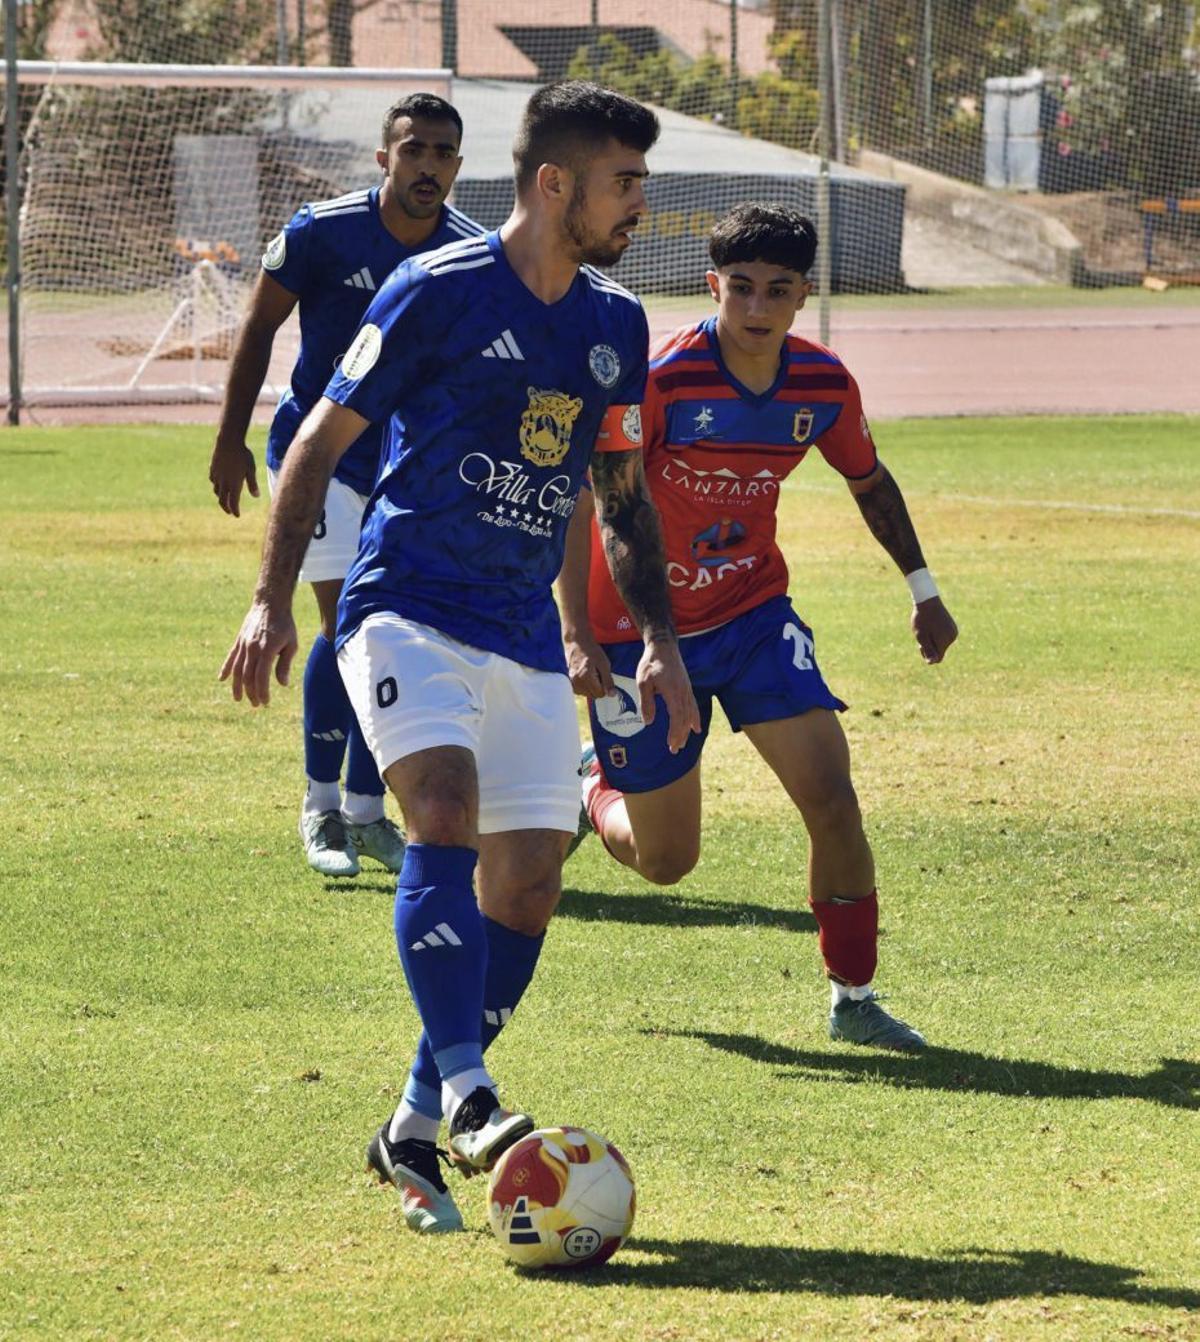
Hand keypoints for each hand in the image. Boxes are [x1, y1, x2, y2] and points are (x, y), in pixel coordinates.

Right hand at [210, 441, 259, 516]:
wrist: (228, 441)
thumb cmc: (243, 455)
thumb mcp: (251, 470)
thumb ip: (252, 484)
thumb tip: (257, 496)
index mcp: (234, 484)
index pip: (233, 503)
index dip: (235, 510)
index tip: (237, 515)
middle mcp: (223, 483)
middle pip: (222, 500)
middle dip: (226, 508)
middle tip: (230, 512)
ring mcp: (216, 476)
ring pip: (217, 491)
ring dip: (221, 497)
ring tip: (225, 498)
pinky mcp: (212, 469)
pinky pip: (213, 481)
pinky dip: (216, 485)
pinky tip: (219, 484)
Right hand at [219, 599, 297, 705]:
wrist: (269, 604)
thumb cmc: (285, 625)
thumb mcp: (291, 644)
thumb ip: (285, 664)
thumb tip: (282, 684)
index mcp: (267, 650)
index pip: (261, 677)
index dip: (262, 692)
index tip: (265, 702)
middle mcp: (252, 648)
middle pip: (248, 676)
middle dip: (251, 693)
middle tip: (256, 704)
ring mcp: (243, 644)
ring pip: (237, 669)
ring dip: (237, 686)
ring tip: (239, 699)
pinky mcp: (238, 640)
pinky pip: (230, 657)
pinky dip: (226, 669)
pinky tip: (221, 679)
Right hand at [565, 632, 613, 699]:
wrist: (577, 642)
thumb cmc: (592, 651)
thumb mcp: (604, 664)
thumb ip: (608, 681)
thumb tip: (612, 695)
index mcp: (586, 677)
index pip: (600, 693)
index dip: (605, 686)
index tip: (604, 676)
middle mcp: (577, 681)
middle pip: (593, 695)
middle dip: (598, 687)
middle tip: (598, 674)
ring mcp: (572, 681)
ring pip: (586, 694)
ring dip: (591, 687)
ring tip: (591, 674)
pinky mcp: (569, 680)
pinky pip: (580, 690)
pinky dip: (585, 686)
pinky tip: (586, 676)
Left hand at [635, 637, 699, 753]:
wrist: (663, 646)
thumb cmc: (650, 663)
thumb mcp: (643, 682)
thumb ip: (646, 702)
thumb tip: (648, 722)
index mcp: (672, 692)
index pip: (677, 717)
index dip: (675, 732)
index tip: (670, 744)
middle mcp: (683, 693)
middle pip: (685, 719)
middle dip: (680, 736)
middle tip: (674, 750)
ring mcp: (687, 690)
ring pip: (690, 714)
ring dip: (686, 730)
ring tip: (682, 744)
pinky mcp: (687, 688)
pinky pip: (693, 706)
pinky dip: (695, 719)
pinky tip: (696, 728)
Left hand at [912, 596, 957, 663]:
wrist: (928, 601)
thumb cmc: (922, 619)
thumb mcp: (921, 636)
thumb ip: (928, 650)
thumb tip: (933, 662)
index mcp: (944, 641)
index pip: (937, 658)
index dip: (927, 655)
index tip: (920, 646)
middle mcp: (952, 637)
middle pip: (940, 651)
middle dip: (930, 647)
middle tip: (922, 635)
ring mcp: (954, 631)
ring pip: (942, 644)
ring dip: (934, 640)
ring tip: (927, 628)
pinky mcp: (952, 627)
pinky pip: (944, 637)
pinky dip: (938, 635)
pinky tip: (932, 625)